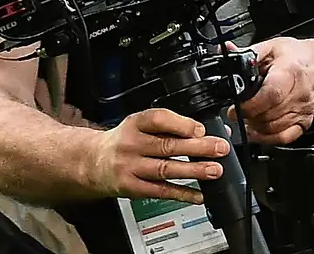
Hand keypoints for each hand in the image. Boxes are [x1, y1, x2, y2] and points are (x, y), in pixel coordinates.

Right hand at [87, 108, 229, 203]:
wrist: (93, 162)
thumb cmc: (125, 141)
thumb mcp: (141, 126)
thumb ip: (171, 127)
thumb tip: (207, 132)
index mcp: (135, 124)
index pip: (157, 120)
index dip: (181, 124)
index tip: (201, 129)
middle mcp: (131, 145)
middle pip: (166, 146)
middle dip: (197, 148)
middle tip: (219, 148)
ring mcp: (130, 168)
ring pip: (165, 169)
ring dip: (193, 171)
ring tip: (214, 170)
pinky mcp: (132, 188)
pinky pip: (160, 191)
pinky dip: (181, 194)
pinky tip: (198, 195)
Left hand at [233, 37, 313, 143]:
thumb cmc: (295, 57)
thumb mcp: (271, 47)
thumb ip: (248, 53)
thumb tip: (228, 50)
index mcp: (290, 73)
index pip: (271, 95)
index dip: (250, 105)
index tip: (235, 107)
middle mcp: (299, 94)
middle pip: (268, 115)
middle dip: (248, 115)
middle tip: (239, 109)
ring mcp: (303, 110)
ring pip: (272, 128)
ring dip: (255, 125)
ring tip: (249, 114)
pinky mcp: (304, 123)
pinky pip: (282, 138)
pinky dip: (266, 137)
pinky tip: (257, 129)